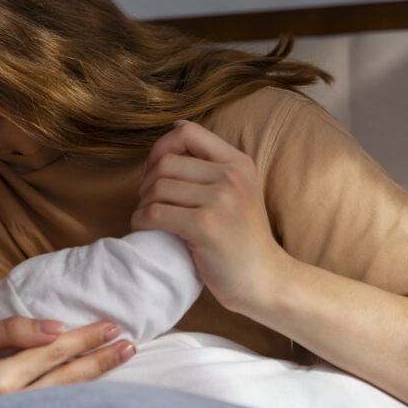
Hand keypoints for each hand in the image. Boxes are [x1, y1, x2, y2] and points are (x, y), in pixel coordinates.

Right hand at [0, 317, 135, 402]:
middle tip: (129, 343)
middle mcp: (13, 405)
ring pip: (68, 397)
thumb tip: (57, 327)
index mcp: (0, 380)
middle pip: (69, 378)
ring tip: (122, 358)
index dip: (85, 338)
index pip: (54, 353)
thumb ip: (14, 330)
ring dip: (97, 376)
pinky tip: (97, 382)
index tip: (112, 326)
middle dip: (101, 359)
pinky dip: (80, 394)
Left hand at [132, 120, 293, 315]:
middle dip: (146, 182)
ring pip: (157, 187)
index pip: (187, 131)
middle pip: (166, 162)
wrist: (266, 281)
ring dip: (142, 204)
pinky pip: (155, 213)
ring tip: (148, 219)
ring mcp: (220, 200)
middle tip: (149, 203)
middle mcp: (231, 176)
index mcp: (238, 163)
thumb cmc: (242, 240)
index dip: (161, 147)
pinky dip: (141, 221)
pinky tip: (146, 229)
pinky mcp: (205, 227)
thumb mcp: (237, 191)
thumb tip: (174, 126)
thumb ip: (211, 164)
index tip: (155, 171)